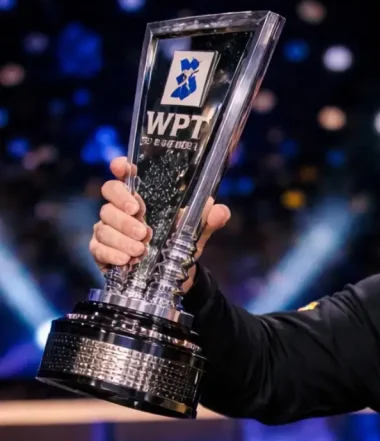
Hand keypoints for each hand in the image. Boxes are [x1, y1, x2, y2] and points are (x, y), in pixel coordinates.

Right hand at [89, 156, 231, 291]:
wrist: (174, 274)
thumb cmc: (180, 243)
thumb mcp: (197, 231)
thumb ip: (208, 220)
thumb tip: (221, 211)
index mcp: (143, 196)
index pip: (126, 174)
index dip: (122, 167)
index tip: (124, 167)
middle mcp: (122, 207)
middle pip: (109, 194)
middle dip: (122, 208)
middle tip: (142, 227)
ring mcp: (109, 227)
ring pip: (104, 224)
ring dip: (121, 237)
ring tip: (140, 249)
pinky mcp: (101, 248)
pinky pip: (98, 247)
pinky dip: (112, 253)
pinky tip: (126, 260)